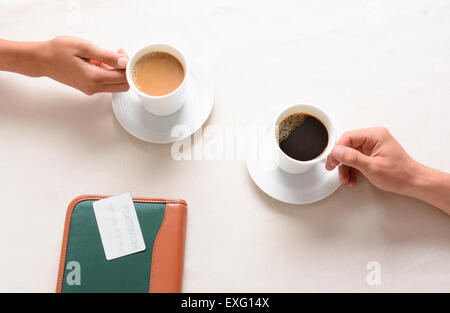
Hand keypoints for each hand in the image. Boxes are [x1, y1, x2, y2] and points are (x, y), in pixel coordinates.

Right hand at [36, 36, 128, 94]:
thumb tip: (124, 62)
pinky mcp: (89, 88)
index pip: (124, 77)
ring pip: (115, 85)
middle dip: (125, 70)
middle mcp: (94, 88)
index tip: (121, 53)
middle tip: (116, 54)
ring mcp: (91, 90)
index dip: (127, 65)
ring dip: (116, 72)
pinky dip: (108, 74)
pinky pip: (106, 84)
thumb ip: (107, 56)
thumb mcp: (84, 47)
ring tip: (105, 56)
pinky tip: (99, 62)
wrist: (41, 60)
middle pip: (123, 85)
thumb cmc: (58, 51)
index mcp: (94, 78)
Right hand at [326, 127, 449, 213]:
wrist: (413, 183)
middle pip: (348, 146)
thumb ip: (352, 158)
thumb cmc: (400, 174)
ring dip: (346, 167)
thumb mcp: (372, 167)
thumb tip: (336, 151)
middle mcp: (373, 138)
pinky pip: (356, 159)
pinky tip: (352, 178)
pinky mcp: (372, 154)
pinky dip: (352, 169)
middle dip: (341, 161)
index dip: (337, 150)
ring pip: (350, 154)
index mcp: (375, 135)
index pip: (348, 137)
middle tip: (334, 169)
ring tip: (346, 179)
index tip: (331, 161)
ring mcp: (373, 146)